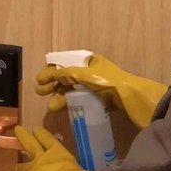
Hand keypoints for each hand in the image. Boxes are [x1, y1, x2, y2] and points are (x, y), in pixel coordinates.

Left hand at [7, 125, 84, 170]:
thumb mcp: (77, 170)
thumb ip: (72, 170)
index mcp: (57, 152)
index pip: (48, 139)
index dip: (41, 133)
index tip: (36, 128)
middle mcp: (41, 158)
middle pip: (30, 144)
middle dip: (24, 137)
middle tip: (18, 129)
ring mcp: (31, 170)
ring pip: (21, 167)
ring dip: (19, 167)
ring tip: (16, 168)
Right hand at [35, 54, 167, 128]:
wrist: (130, 96)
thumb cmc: (107, 81)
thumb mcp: (84, 74)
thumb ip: (66, 73)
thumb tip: (51, 75)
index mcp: (88, 61)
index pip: (64, 64)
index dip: (51, 71)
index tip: (39, 81)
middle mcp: (90, 71)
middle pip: (66, 77)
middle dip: (52, 85)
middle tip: (40, 93)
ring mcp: (95, 85)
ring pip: (72, 89)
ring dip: (59, 96)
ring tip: (51, 107)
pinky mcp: (100, 98)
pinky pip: (80, 98)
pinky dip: (69, 102)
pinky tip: (62, 108)